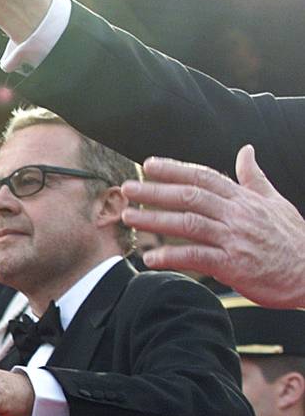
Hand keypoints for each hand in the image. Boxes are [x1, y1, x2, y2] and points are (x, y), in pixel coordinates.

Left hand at [121, 145, 304, 308]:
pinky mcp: (233, 265)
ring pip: (188, 224)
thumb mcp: (276, 203)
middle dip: (155, 191)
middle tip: (127, 188)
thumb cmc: (293, 239)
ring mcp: (234, 239)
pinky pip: (197, 257)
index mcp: (244, 199)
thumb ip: (254, 178)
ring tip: (128, 217)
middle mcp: (237, 215)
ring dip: (155, 220)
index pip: (204, 176)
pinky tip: (150, 258)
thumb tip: (246, 150)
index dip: (175, 169)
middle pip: (190, 196)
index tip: (149, 164)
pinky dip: (172, 257)